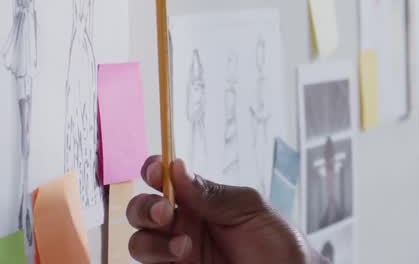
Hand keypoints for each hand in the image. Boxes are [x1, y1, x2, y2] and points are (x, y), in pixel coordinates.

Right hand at [126, 157, 318, 263]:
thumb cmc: (275, 241)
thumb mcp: (249, 209)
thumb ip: (212, 194)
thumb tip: (176, 168)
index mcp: (199, 200)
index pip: (164, 179)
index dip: (153, 170)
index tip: (155, 169)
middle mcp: (183, 224)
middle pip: (141, 210)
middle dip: (145, 207)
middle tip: (165, 212)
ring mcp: (176, 253)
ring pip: (139, 243)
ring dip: (152, 241)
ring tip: (185, 246)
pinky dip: (157, 261)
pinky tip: (180, 259)